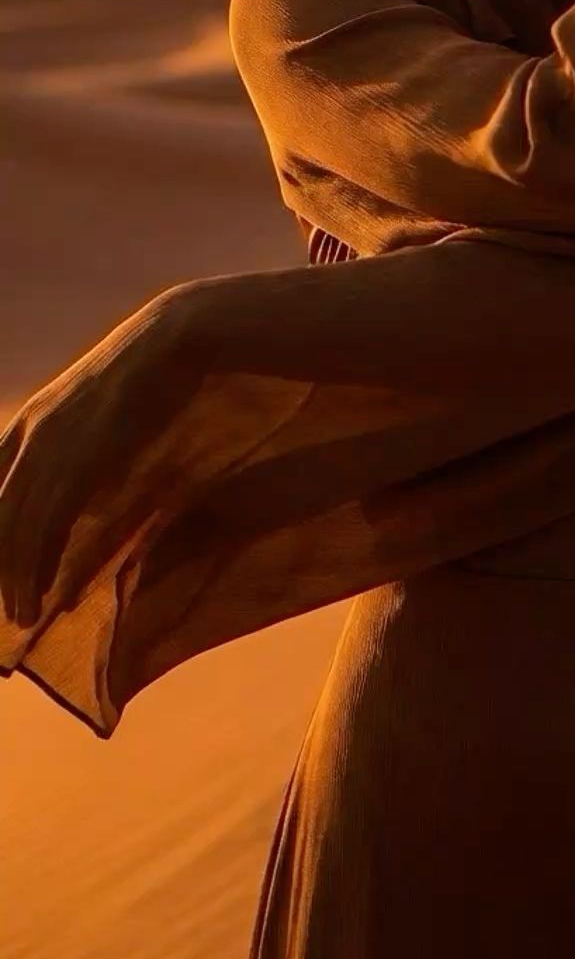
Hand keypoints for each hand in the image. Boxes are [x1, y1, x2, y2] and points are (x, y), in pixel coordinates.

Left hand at [0, 283, 196, 630]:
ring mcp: (47, 448)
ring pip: (11, 531)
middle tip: (4, 606)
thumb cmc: (151, 379)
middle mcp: (26, 437)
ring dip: (12, 581)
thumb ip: (84, 460)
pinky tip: (41, 596)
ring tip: (20, 618)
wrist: (174, 340)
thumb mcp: (102, 420)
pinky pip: (41, 528)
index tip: (2, 570)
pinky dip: (35, 568)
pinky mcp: (76, 463)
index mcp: (27, 425)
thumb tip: (89, 508)